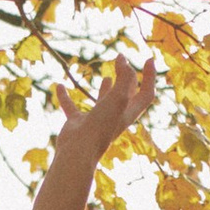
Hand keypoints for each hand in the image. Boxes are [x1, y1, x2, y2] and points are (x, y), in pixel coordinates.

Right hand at [28, 59, 157, 209]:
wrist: (78, 150)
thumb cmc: (101, 126)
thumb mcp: (118, 97)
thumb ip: (124, 77)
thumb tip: (122, 59)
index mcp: (128, 113)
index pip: (146, 94)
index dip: (150, 77)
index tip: (148, 59)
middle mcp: (114, 117)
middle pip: (127, 97)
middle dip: (129, 80)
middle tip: (124, 63)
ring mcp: (96, 120)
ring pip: (103, 103)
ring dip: (105, 90)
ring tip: (107, 77)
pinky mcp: (77, 123)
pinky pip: (71, 107)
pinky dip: (65, 97)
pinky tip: (59, 86)